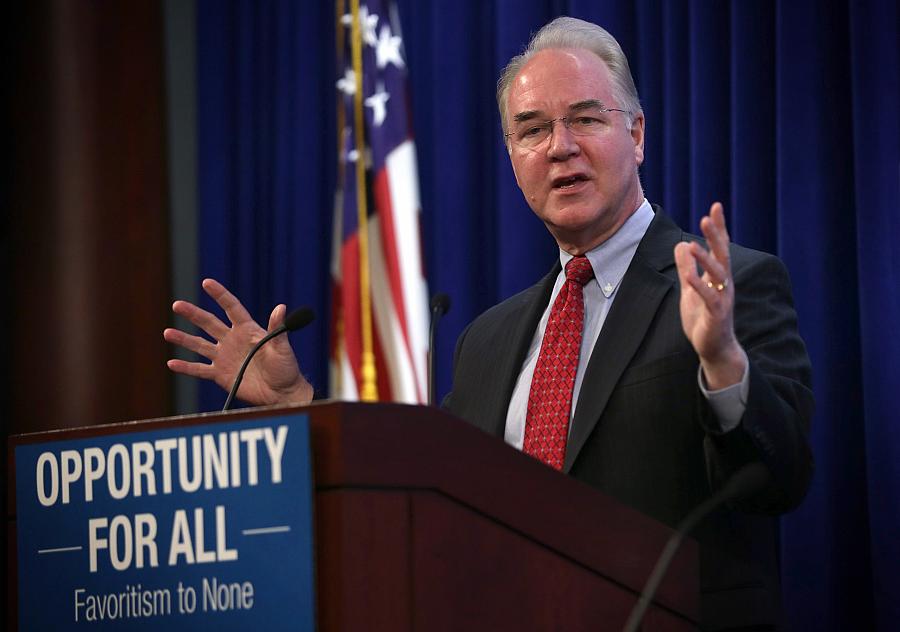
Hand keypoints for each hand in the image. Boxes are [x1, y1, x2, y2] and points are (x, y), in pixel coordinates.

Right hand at [163, 279, 313, 406]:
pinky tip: (172, 363)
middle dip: (193, 314)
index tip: (207, 283)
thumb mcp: (282, 348)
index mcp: (248, 330)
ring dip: (183, 339)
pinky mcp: (220, 375)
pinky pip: (200, 370)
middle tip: (177, 305)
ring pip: (199, 345)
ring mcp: (224, 357)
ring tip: (167, 333)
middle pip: (209, 323)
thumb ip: (277, 330)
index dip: (220, 295)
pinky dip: (186, 367)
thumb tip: (281, 307)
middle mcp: (232, 340)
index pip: (231, 308)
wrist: (281, 393)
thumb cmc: (286, 369)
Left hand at [673, 202, 745, 389]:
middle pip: (722, 254)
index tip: (716, 206)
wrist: (714, 348)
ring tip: (695, 244)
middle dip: (716, 235)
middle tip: (709, 215)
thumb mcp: (690, 288)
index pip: (720, 247)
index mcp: (718, 276)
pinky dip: (699, 286)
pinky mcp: (717, 315)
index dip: (718, 228)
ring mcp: (722, 298)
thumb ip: (686, 267)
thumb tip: (682, 243)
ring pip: (717, 274)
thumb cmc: (703, 317)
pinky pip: (709, 297)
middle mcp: (724, 283)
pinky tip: (689, 275)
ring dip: (706, 259)